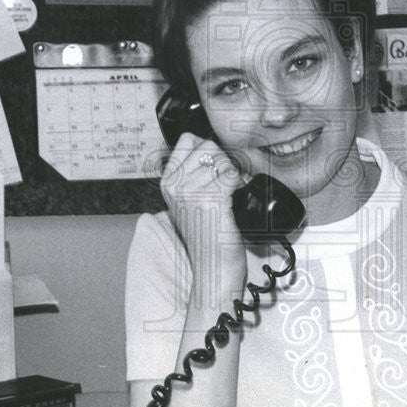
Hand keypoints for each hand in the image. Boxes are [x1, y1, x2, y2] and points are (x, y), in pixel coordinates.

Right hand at [160, 133, 247, 295]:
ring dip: (232, 175)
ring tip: (228, 196)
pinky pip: (232, 175)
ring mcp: (192, 192)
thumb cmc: (207, 235)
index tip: (214, 168)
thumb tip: (210, 150)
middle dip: (223, 160)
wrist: (213, 266)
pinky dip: (239, 184)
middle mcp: (176, 185)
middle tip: (225, 184)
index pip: (189, 139)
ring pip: (223, 161)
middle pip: (208, 146)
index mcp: (168, 182)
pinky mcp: (212, 201)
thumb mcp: (186, 202)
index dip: (208, 149)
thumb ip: (190, 177)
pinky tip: (233, 200)